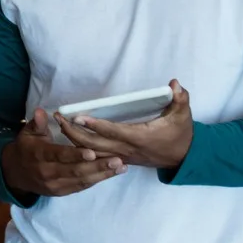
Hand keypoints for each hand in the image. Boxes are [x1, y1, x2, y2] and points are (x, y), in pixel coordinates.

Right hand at [1, 108, 125, 197]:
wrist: (15, 173)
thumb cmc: (26, 148)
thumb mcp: (28, 133)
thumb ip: (37, 123)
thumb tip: (41, 111)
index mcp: (39, 155)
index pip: (59, 155)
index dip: (75, 155)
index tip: (92, 152)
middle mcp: (47, 172)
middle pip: (75, 170)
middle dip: (98, 166)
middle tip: (117, 160)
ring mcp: (54, 184)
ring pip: (81, 180)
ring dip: (102, 174)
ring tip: (120, 167)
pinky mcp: (61, 192)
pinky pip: (80, 187)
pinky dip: (96, 180)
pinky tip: (110, 174)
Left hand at [55, 80, 193, 170]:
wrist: (182, 159)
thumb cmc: (180, 135)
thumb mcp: (183, 116)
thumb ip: (180, 99)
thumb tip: (175, 83)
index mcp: (140, 138)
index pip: (114, 132)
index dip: (96, 126)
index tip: (78, 117)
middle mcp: (127, 149)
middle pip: (95, 145)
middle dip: (75, 132)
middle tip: (60, 117)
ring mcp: (122, 156)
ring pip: (93, 153)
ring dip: (74, 140)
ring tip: (60, 124)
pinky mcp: (119, 159)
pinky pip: (96, 157)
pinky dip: (81, 149)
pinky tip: (70, 137)